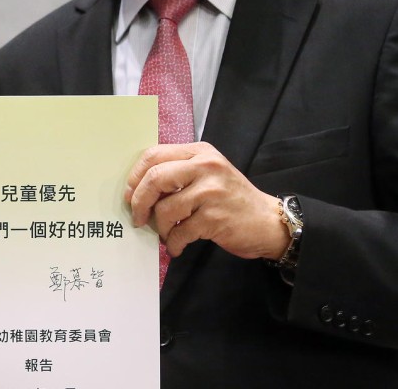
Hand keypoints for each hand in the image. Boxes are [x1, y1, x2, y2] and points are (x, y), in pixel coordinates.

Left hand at [124, 142, 288, 260]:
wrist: (268, 221)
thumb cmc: (230, 198)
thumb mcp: (207, 173)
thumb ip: (178, 172)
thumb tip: (137, 188)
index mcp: (199, 152)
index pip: (154, 155)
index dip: (135, 176)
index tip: (130, 194)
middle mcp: (206, 166)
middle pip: (155, 178)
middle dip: (140, 202)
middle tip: (138, 217)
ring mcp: (212, 192)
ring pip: (165, 209)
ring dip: (159, 227)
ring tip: (165, 234)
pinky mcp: (216, 218)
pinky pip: (180, 232)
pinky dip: (173, 243)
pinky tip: (176, 246)